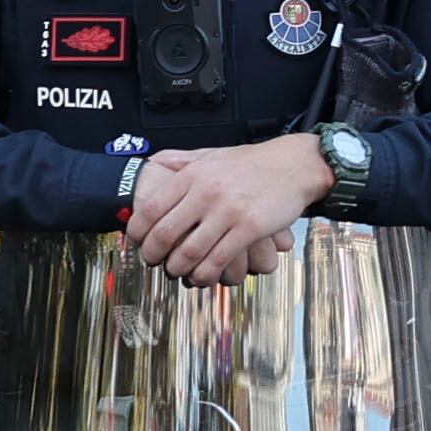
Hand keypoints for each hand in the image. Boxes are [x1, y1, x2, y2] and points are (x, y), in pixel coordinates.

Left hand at [123, 136, 331, 288]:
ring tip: (176, 271)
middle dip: (153, 255)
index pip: (151, 208)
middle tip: (152, 262)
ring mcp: (229, 211)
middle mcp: (207, 192)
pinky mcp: (250, 228)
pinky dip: (205, 274)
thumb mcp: (212, 154)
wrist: (294, 165)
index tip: (136, 242)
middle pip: (165, 234)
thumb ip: (182, 160)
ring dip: (178, 269)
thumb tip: (153, 162)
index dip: (137, 231)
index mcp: (193, 176)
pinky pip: (219, 259)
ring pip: (190, 252)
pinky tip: (202, 276)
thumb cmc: (252, 162)